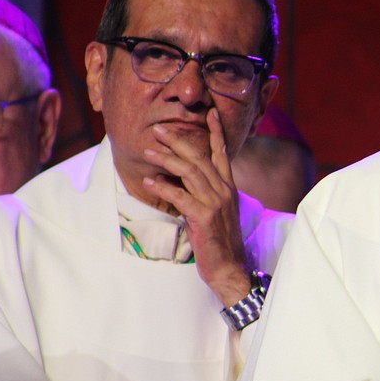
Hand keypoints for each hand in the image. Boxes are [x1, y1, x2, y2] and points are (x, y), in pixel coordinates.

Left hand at [142, 109, 250, 304]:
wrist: (230, 267)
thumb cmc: (220, 241)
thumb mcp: (217, 212)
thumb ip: (205, 193)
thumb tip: (185, 181)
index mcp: (228, 187)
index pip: (222, 153)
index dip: (216, 132)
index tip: (210, 113)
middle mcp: (224, 190)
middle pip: (200, 157)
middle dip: (179, 140)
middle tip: (159, 129)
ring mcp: (215, 202)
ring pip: (189, 172)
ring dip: (167, 159)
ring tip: (148, 150)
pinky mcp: (204, 216)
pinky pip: (180, 196)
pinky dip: (163, 187)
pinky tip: (149, 181)